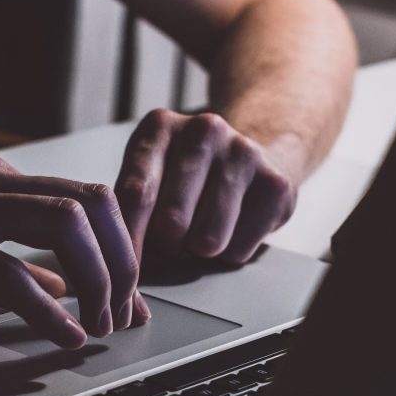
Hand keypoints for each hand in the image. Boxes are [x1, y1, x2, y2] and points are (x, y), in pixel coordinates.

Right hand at [0, 154, 147, 348]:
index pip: (89, 200)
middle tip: (122, 314)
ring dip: (96, 278)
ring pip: (64, 223)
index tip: (132, 298)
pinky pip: (5, 270)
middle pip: (93, 203)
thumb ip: (15, 261)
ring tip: (99, 324)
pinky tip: (63, 335)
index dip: (123, 250)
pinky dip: (46, 308)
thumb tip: (67, 286)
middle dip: (122, 262)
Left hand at [115, 109, 299, 265]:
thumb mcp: (149, 176)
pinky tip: (230, 230)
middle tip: (169, 244)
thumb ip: (129, 210)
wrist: (250, 159)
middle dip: (165, 248)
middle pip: (171, 222)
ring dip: (197, 253)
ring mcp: (243, 153)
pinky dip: (228, 255)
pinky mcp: (275, 183)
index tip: (122, 269)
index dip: (128, 240)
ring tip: (198, 234)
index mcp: (160, 126)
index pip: (136, 193)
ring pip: (207, 240)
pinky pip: (238, 249)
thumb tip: (120, 261)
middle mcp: (203, 130)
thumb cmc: (185, 178)